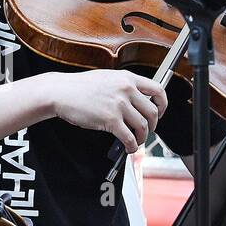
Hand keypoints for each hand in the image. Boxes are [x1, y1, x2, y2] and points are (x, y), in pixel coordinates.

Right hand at [48, 69, 168, 152]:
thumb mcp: (107, 78)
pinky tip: (128, 147)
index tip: (160, 112)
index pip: (158, 90)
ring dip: (142, 138)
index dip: (163, 104)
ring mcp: (119, 105)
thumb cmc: (79, 87)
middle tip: (147, 130)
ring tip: (136, 141)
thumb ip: (124, 87)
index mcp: (127, 78)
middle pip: (153, 111)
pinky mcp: (110, 119)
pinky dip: (132, 146)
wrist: (61, 92)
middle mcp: (126, 90)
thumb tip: (137, 101)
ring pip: (143, 126)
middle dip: (153, 125)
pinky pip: (129, 137)